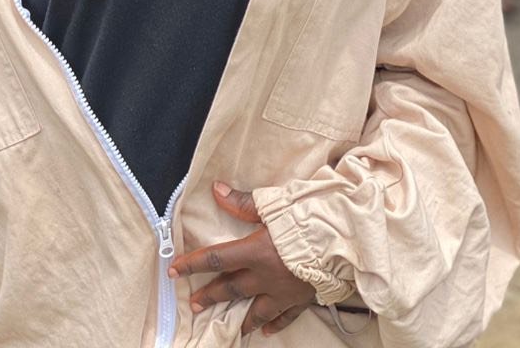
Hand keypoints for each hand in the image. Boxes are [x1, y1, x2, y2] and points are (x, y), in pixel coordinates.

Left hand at [168, 181, 315, 337]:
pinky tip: (265, 330)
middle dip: (210, 295)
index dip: (193, 264)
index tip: (174, 270)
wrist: (346, 241)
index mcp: (255, 251)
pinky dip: (273, 323)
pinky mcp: (302, 299)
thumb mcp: (274, 204)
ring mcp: (284, 292)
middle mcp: (265, 276)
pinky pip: (284, 316)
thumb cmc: (310, 218)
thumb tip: (216, 190)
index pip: (216, 259)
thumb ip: (243, 202)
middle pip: (231, 288)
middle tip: (194, 303)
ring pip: (255, 309)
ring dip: (239, 316)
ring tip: (228, 325)